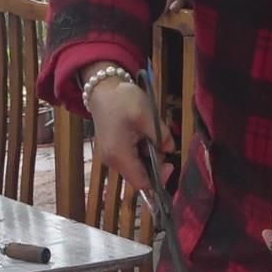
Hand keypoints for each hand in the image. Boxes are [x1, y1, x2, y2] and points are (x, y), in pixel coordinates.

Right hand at [85, 66, 169, 195]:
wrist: (101, 89)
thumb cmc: (122, 100)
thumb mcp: (147, 115)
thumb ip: (161, 136)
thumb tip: (170, 149)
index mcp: (119, 156)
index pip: (142, 183)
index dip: (159, 178)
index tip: (170, 163)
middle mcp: (112, 161)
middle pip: (139, 176)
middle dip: (155, 164)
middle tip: (162, 143)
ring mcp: (110, 157)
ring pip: (136, 167)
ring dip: (148, 156)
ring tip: (151, 135)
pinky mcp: (111, 150)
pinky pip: (130, 159)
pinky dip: (141, 151)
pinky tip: (143, 135)